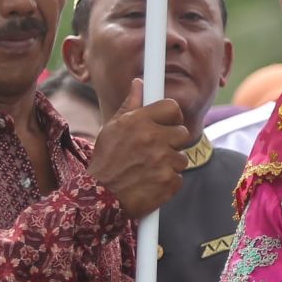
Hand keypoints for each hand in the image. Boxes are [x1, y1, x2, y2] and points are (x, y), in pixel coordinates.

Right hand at [88, 79, 191, 217]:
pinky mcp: (169, 181)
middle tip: (155, 150)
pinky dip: (168, 182)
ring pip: (182, 157)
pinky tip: (150, 183)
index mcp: (139, 122)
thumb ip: (130, 106)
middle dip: (172, 142)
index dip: (172, 116)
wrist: (99, 198)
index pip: (172, 107)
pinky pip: (179, 177)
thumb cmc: (106, 161)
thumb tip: (139, 83)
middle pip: (182, 132)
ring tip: (147, 169)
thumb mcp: (112, 129)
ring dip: (169, 164)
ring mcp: (163, 161)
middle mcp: (153, 138)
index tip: (168, 123)